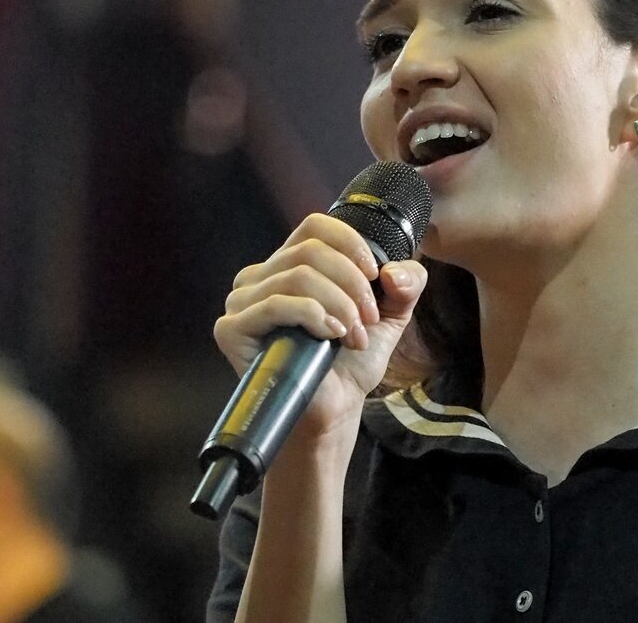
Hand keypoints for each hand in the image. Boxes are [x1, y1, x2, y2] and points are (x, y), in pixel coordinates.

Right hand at [214, 213, 427, 439]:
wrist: (335, 410)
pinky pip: (274, 303)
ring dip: (338, 304)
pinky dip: (312, 314)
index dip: (350, 244)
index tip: (375, 277)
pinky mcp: (231, 328)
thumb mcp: (390, 314)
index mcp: (290, 264)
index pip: (315, 226)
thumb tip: (394, 271)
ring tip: (353, 335)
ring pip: (297, 275)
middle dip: (351, 284)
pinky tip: (331, 335)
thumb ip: (406, 284)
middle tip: (368, 319)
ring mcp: (242, 301)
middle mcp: (260, 276)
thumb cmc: (351, 361)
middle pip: (310, 251)